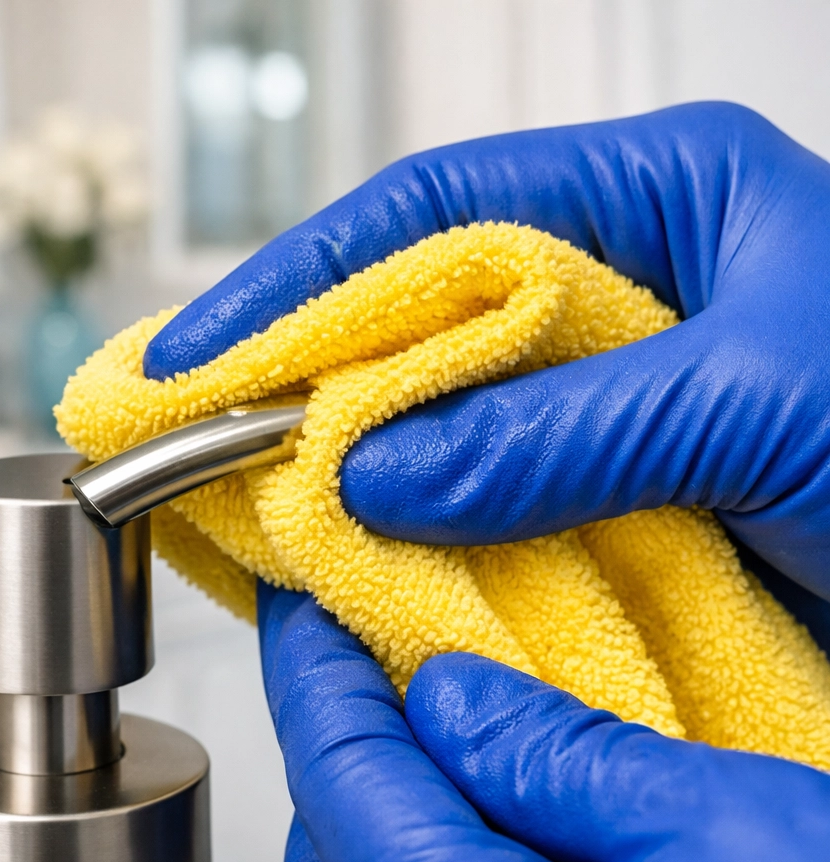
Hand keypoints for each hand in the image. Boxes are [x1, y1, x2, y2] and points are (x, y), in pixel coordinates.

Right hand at [146, 102, 829, 632]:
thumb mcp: (763, 403)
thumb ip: (564, 429)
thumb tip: (379, 470)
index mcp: (660, 202)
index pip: (435, 215)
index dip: (302, 281)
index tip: (205, 351)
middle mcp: (618, 293)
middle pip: (418, 316)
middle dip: (304, 376)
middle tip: (197, 432)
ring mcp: (606, 398)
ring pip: (442, 420)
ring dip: (353, 466)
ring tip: (250, 500)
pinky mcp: (612, 491)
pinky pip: (488, 504)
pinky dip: (422, 537)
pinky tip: (362, 559)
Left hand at [259, 582, 829, 861]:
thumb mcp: (730, 843)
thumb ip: (565, 761)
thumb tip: (447, 696)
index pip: (338, 771)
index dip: (313, 664)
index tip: (302, 593)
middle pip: (330, 841)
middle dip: (345, 730)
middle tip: (376, 643)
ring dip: (388, 799)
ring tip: (442, 721)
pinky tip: (495, 822)